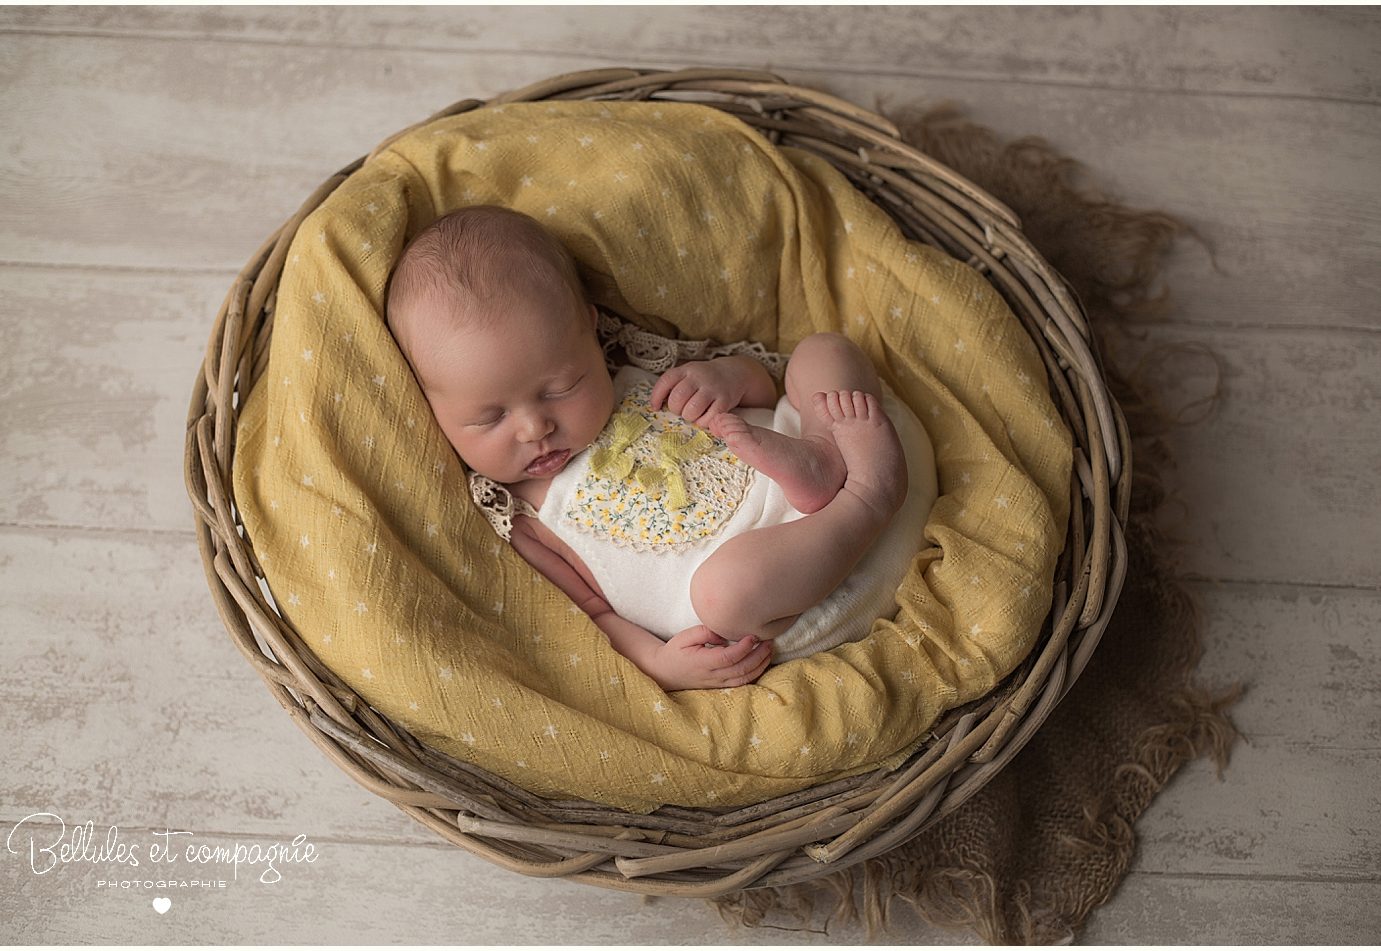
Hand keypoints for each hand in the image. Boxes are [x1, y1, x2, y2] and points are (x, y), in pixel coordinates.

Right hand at [646, 625, 773, 690]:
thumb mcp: (685, 637)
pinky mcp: (720, 686)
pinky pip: (741, 683)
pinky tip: (761, 662)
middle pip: (741, 669)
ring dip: (760, 665)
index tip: (754, 636)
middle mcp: (712, 676)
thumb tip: (725, 635)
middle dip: (758, 656)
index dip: (744, 648)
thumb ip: (704, 632)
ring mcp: (716, 683)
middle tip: (768, 641)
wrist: (665, 672)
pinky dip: (755, 674)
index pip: (729, 657)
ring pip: (744, 679)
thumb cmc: (675, 651)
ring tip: (769, 650)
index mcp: (702, 662)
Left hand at [649, 359, 748, 426]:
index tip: (656, 407)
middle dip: (676, 409)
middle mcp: (699, 377)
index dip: (657, 396)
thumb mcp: (688, 374)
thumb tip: (656, 405)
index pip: (666, 381)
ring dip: (689, 417)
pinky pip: (708, 419)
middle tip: (682, 410)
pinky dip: (703, 422)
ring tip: (693, 413)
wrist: (734, 373)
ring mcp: (713, 388)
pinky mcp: (725, 400)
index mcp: (686, 369)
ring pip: (691, 411)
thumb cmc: (704, 379)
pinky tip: (704, 417)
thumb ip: (674, 385)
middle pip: (677, 398)